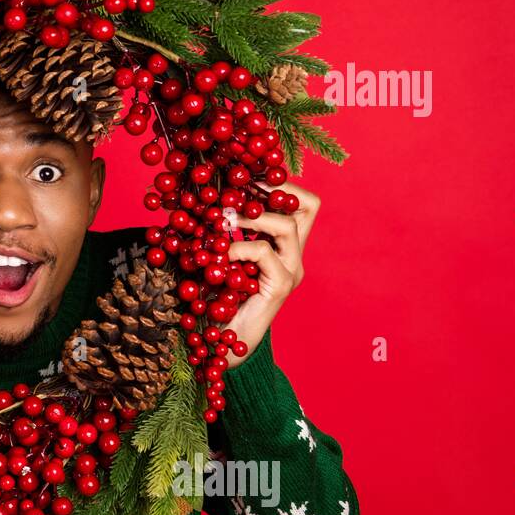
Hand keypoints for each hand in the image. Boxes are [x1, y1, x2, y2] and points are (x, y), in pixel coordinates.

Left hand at [220, 180, 320, 368]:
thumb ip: (222, 229)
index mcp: (284, 246)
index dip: (280, 182)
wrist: (218, 342)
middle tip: (242, 184)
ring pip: (287, 225)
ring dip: (250, 215)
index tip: (247, 173)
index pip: (300, 202)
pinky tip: (218, 254)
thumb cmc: (213, 296)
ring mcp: (290, 272)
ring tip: (224, 219)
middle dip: (275, 187)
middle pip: (308, 206)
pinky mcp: (280, 287)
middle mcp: (293, 256)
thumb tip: (206, 194)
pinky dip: (236, 246)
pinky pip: (263, 252)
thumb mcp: (218, 254)